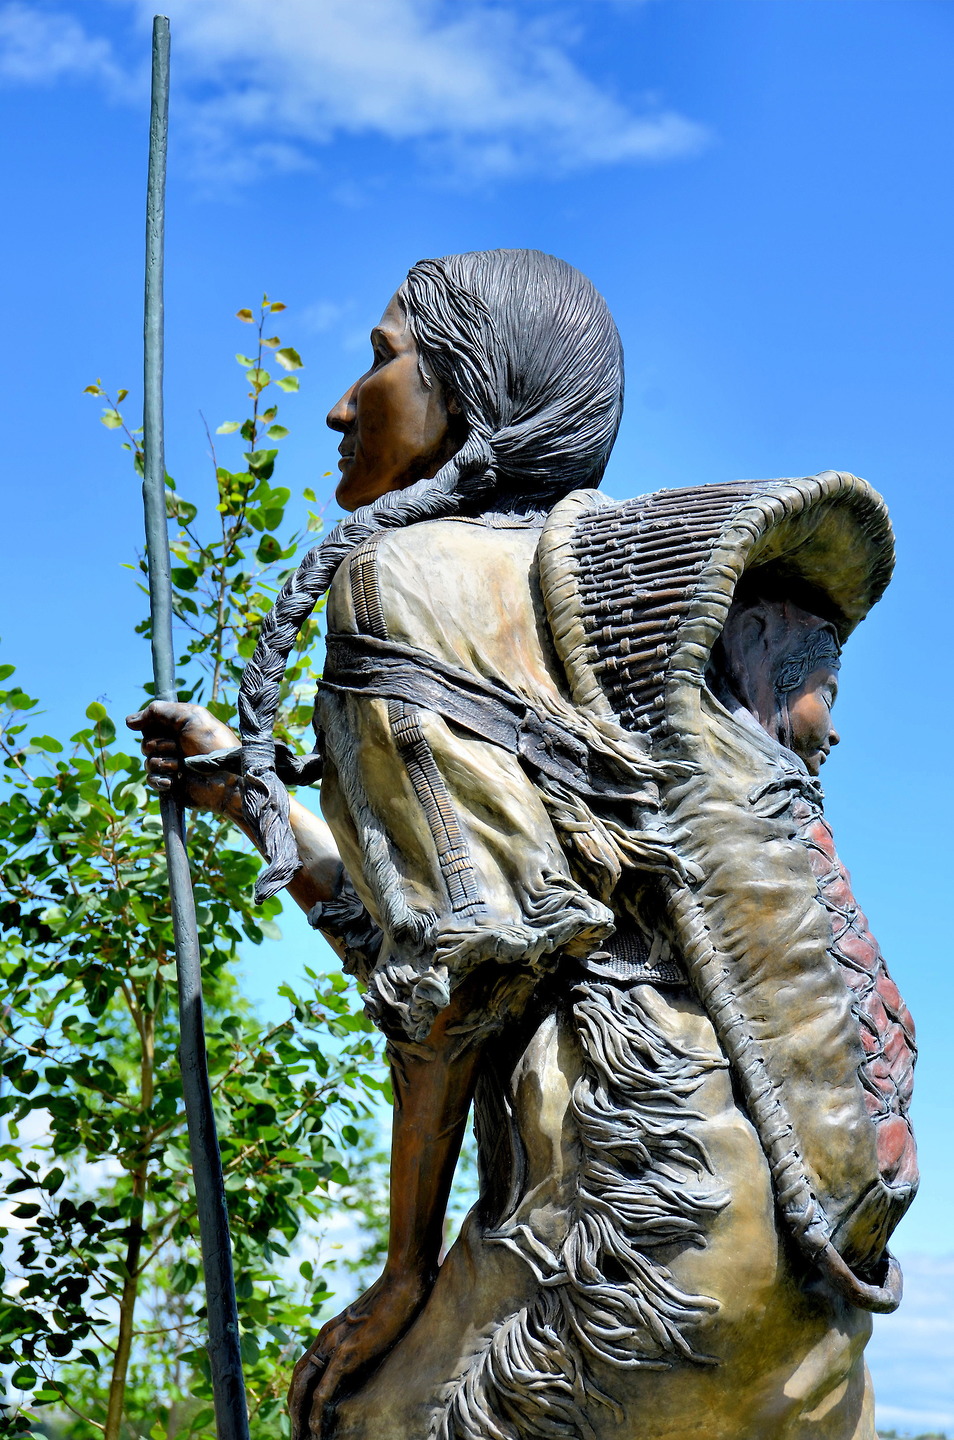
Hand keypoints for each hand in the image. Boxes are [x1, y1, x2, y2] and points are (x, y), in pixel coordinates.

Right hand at [126, 701, 240, 814]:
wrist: (226, 777)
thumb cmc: (213, 744)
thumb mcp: (190, 716)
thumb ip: (159, 711)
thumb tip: (128, 720)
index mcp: (178, 727)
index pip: (150, 723)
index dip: (153, 725)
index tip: (165, 727)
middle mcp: (173, 745)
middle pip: (145, 743)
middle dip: (161, 745)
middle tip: (180, 748)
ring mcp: (172, 765)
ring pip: (148, 762)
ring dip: (164, 763)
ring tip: (183, 766)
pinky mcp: (171, 785)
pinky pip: (151, 780)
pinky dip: (160, 779)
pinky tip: (174, 780)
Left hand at [288, 1266, 432, 1439]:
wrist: (405, 1277)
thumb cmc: (398, 1293)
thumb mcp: (374, 1316)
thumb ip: (365, 1331)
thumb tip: (372, 1344)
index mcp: (333, 1329)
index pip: (307, 1366)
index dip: (301, 1390)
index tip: (302, 1412)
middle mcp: (327, 1336)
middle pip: (298, 1378)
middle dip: (294, 1407)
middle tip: (295, 1433)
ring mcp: (335, 1343)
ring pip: (304, 1386)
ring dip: (298, 1415)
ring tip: (299, 1438)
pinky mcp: (347, 1351)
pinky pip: (324, 1388)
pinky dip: (316, 1410)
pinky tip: (314, 1429)